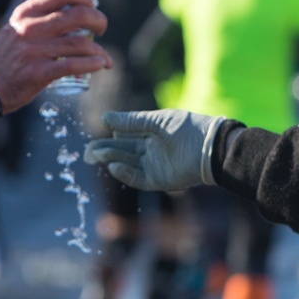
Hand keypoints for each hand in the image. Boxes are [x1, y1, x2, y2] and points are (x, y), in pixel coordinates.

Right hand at [0, 0, 110, 112]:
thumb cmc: (7, 57)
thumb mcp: (17, 28)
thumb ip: (41, 20)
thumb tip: (76, 14)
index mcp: (26, 13)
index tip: (93, 6)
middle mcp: (30, 28)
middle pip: (78, 15)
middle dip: (99, 21)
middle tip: (102, 30)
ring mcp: (34, 50)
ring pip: (80, 44)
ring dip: (100, 51)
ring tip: (106, 58)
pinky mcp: (38, 73)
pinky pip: (73, 65)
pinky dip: (93, 64)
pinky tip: (100, 65)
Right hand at [83, 108, 223, 191]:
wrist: (210, 148)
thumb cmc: (187, 129)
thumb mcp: (157, 121)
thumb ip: (131, 121)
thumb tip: (104, 118)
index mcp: (152, 132)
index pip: (126, 134)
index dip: (113, 132)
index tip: (102, 127)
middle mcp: (152, 149)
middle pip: (123, 150)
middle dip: (105, 150)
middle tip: (87, 152)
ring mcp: (155, 165)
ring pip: (127, 163)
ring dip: (112, 160)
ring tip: (96, 155)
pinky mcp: (159, 180)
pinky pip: (138, 178)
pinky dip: (125, 173)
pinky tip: (114, 166)